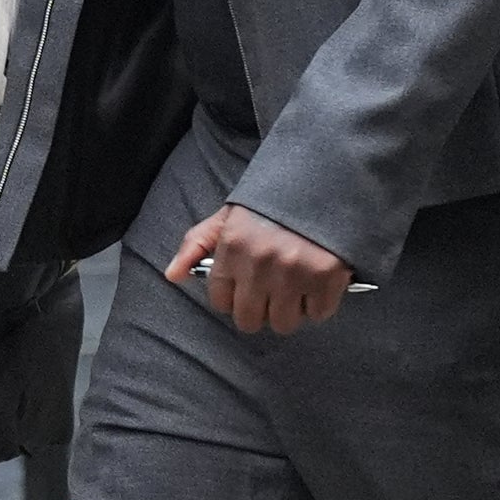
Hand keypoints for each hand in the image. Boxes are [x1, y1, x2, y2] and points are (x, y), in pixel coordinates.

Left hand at [165, 202, 352, 336]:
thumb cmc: (274, 200)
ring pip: (284, 323)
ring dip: (291, 310)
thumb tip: (173, 275)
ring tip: (297, 286)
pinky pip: (318, 314)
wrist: (326, 176)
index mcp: (233, 247)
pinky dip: (320, 303)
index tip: (246, 288)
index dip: (233, 297)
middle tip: (272, 292)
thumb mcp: (230, 215)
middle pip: (249, 320)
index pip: (220, 300)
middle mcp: (259, 264)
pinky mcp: (326, 277)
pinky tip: (319, 281)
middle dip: (260, 310)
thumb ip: (197, 243)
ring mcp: (293, 273)